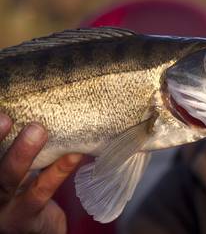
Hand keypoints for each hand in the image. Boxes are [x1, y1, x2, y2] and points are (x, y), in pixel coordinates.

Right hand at [0, 113, 81, 233]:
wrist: (35, 229)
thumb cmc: (23, 189)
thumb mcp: (15, 168)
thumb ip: (17, 146)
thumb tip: (38, 107)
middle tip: (6, 117)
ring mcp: (1, 207)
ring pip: (7, 179)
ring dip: (22, 154)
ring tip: (38, 130)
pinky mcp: (25, 217)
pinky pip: (40, 192)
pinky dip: (58, 171)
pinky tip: (74, 156)